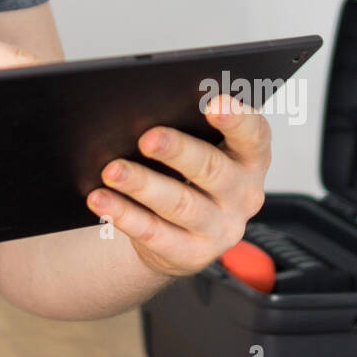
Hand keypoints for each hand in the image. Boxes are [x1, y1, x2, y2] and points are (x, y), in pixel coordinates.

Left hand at [84, 93, 270, 279]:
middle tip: (147, 137)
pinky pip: (155, 233)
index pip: (254, 135)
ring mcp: (220, 228)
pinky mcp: (192, 254)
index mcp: (250, 158)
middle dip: (178, 150)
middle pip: (212, 168)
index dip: (237, 119)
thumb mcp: (201, 147)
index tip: (214, 103)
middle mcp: (243, 194)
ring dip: (143, 185)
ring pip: (180, 204)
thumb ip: (186, 124)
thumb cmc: (189, 172)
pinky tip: (101, 199)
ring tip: (112, 170)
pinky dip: (125, 215)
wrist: (181, 232)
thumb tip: (145, 102)